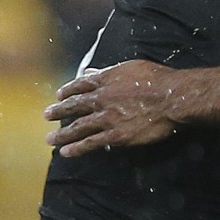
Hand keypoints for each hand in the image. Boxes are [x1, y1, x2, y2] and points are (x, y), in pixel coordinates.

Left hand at [44, 60, 182, 156]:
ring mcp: (107, 118)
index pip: (81, 85)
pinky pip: (91, 143)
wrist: (172, 98)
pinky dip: (77, 148)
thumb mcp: (132, 67)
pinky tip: (66, 152)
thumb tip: (94, 72)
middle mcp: (102, 98)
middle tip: (47, 116)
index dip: (68, 90)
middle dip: (59, 111)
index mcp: (106, 80)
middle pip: (74, 106)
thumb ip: (110, 72)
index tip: (59, 95)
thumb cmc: (158, 79)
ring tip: (50, 140)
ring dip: (62, 134)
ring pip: (78, 127)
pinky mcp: (115, 135)